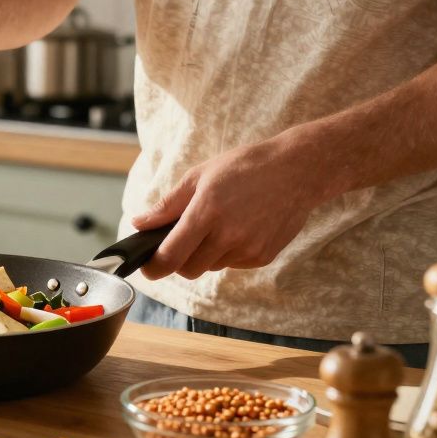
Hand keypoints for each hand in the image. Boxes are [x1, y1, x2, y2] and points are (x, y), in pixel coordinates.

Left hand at [130, 135, 331, 279]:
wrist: (297, 170)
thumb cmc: (244, 167)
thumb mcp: (199, 176)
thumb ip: (167, 205)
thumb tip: (139, 223)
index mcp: (206, 213)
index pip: (171, 255)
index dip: (154, 267)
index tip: (147, 267)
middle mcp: (227, 236)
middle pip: (188, 269)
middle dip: (179, 260)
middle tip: (182, 239)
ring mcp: (248, 249)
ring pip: (211, 266)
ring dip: (205, 254)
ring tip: (218, 224)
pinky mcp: (263, 257)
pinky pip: (233, 264)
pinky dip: (228, 253)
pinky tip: (239, 228)